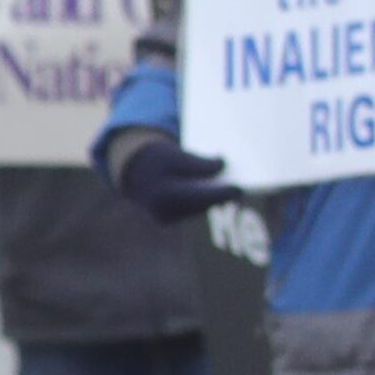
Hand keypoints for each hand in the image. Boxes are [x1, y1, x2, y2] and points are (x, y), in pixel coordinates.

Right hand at [119, 139, 240, 224]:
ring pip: (198, 209)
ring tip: (232, 190)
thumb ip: (199, 162)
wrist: (133, 171)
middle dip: (221, 196)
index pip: (197, 194)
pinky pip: (192, 211)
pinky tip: (219, 194)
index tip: (239, 188)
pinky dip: (204, 202)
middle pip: (201, 204)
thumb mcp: (177, 154)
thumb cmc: (158, 158)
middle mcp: (162, 210)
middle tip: (240, 189)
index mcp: (163, 192)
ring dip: (215, 200)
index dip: (221, 192)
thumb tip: (223, 165)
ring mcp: (164, 218)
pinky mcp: (168, 221)